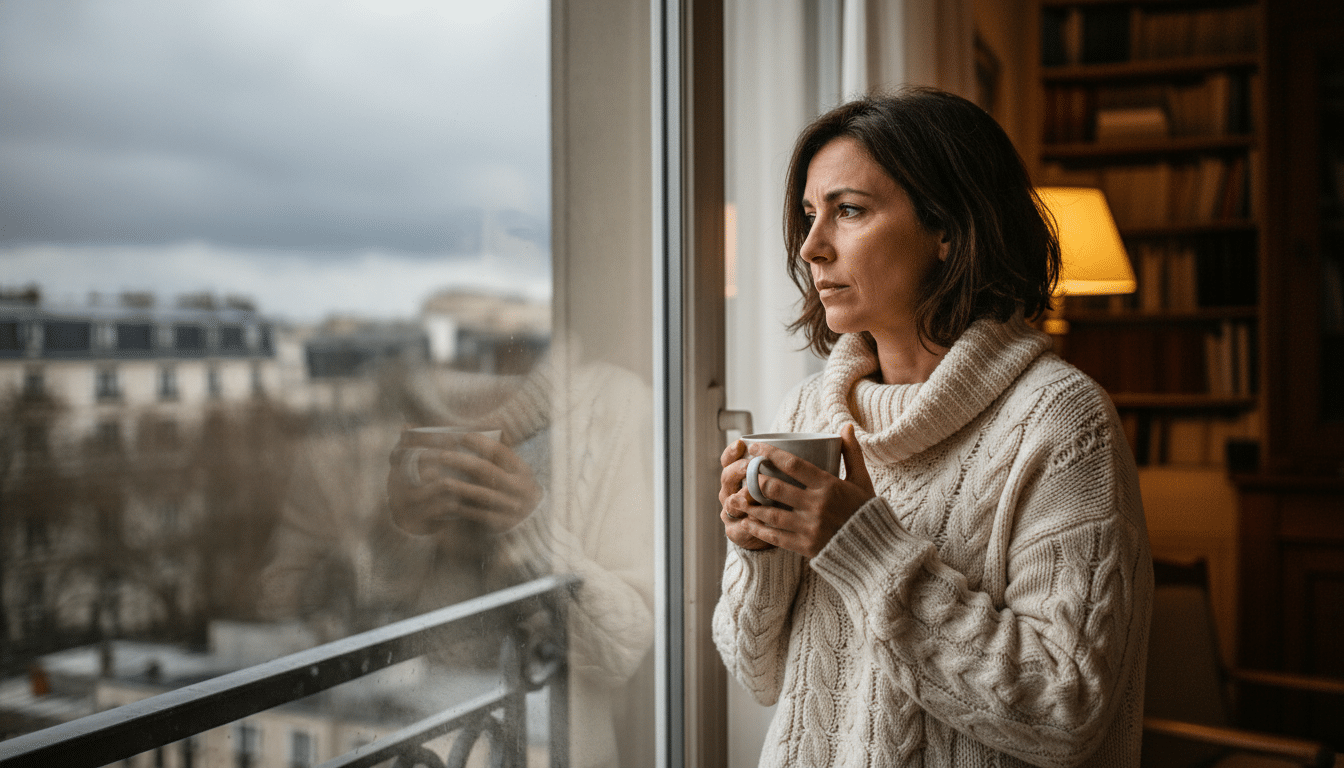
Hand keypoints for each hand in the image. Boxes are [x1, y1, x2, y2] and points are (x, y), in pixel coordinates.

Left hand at [387, 428, 542, 534]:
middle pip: (486, 471)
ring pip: (480, 494)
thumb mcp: (517, 471)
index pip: (499, 451)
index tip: (462, 437)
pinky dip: (461, 507)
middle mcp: (518, 488)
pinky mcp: (500, 524)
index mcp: (522, 471)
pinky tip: (447, 501)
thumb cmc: (517, 490)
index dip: (479, 442)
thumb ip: (501, 456)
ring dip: (458, 485)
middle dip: (462, 461)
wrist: (534, 523)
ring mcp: (510, 507)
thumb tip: (483, 428)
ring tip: (440, 479)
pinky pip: (477, 514)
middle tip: (442, 455)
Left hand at [729, 424, 873, 557]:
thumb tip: (846, 426)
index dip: (770, 454)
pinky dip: (759, 530)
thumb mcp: (861, 480)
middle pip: (776, 488)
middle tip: (743, 473)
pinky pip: (775, 537)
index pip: (793, 464)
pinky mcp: (805, 546)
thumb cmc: (866, 511)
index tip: (754, 447)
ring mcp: (809, 527)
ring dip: (751, 505)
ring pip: (771, 513)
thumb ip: (852, 453)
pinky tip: (748, 523)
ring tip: (737, 498)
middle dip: (755, 479)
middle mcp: (817, 506)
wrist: (876, 550)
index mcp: (829, 486)